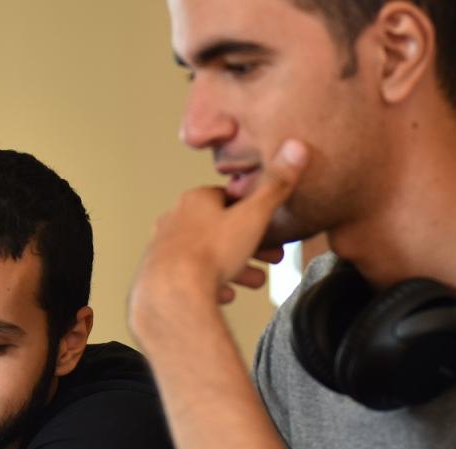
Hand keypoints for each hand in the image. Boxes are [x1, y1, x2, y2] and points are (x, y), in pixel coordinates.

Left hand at [129, 140, 307, 337]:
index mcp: (197, 199)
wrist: (174, 292)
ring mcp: (165, 247)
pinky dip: (211, 283)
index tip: (270, 226)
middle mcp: (176, 218)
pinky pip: (190, 275)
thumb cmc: (212, 252)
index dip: (255, 212)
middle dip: (249, 243)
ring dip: (234, 266)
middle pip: (221, 228)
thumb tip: (296, 148)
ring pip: (207, 253)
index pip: (229, 198)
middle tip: (271, 257)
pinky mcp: (160, 273)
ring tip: (255, 279)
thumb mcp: (254, 215)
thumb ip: (276, 185)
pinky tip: (226, 293)